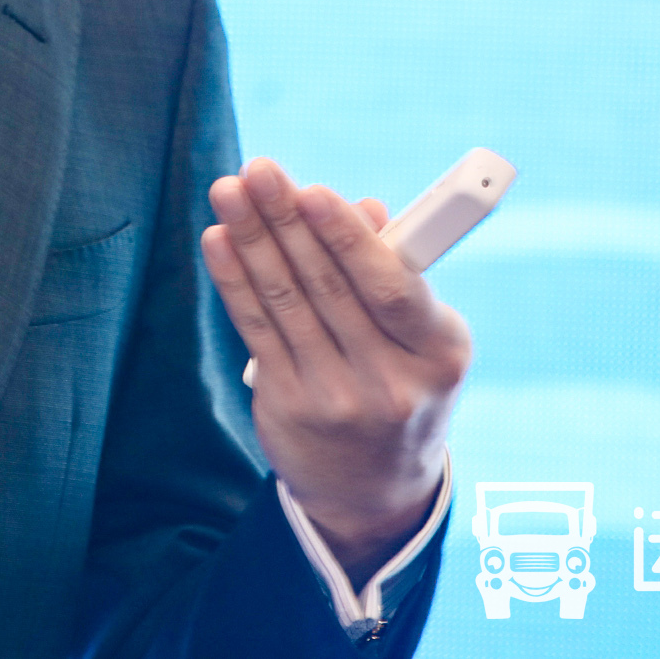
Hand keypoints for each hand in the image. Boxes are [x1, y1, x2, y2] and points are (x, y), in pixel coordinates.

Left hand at [201, 157, 469, 581]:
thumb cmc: (401, 382)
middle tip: (257, 170)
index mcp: (440, 353)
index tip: (313, 192)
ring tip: (228, 191)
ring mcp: (337, 398)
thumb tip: (360, 209)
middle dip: (287, 220)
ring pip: (286, 302)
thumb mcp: (420, 336)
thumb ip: (390, 269)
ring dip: (252, 239)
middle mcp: (391, 382)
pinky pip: (256, 329)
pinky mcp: (289, 406)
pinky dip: (235, 280)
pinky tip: (219, 240)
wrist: (376, 490)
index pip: (392, 287)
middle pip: (328, 287)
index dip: (348, 238)